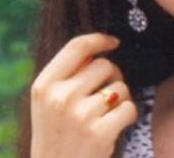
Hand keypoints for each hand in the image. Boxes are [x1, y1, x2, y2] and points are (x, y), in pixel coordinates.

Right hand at [30, 33, 137, 157]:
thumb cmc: (57, 135)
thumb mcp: (48, 103)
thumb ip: (67, 75)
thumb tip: (99, 48)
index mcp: (43, 86)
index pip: (76, 47)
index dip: (99, 39)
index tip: (114, 42)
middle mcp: (59, 97)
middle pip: (105, 65)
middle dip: (112, 76)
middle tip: (104, 97)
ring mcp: (79, 115)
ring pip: (120, 86)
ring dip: (121, 98)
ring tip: (105, 116)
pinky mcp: (99, 132)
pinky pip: (129, 108)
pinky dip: (128, 116)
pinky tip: (113, 127)